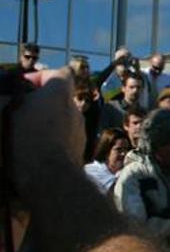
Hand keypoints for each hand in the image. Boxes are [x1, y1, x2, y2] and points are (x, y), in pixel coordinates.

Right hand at [10, 69, 85, 190]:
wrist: (50, 178)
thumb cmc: (26, 140)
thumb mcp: (5, 113)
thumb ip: (6, 101)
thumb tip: (4, 101)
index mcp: (60, 94)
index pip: (61, 73)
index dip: (41, 77)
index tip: (23, 87)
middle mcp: (75, 109)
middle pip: (59, 99)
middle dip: (40, 103)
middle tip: (17, 113)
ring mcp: (80, 131)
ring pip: (62, 120)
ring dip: (45, 123)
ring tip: (22, 135)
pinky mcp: (79, 150)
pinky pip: (64, 140)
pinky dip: (52, 141)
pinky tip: (33, 152)